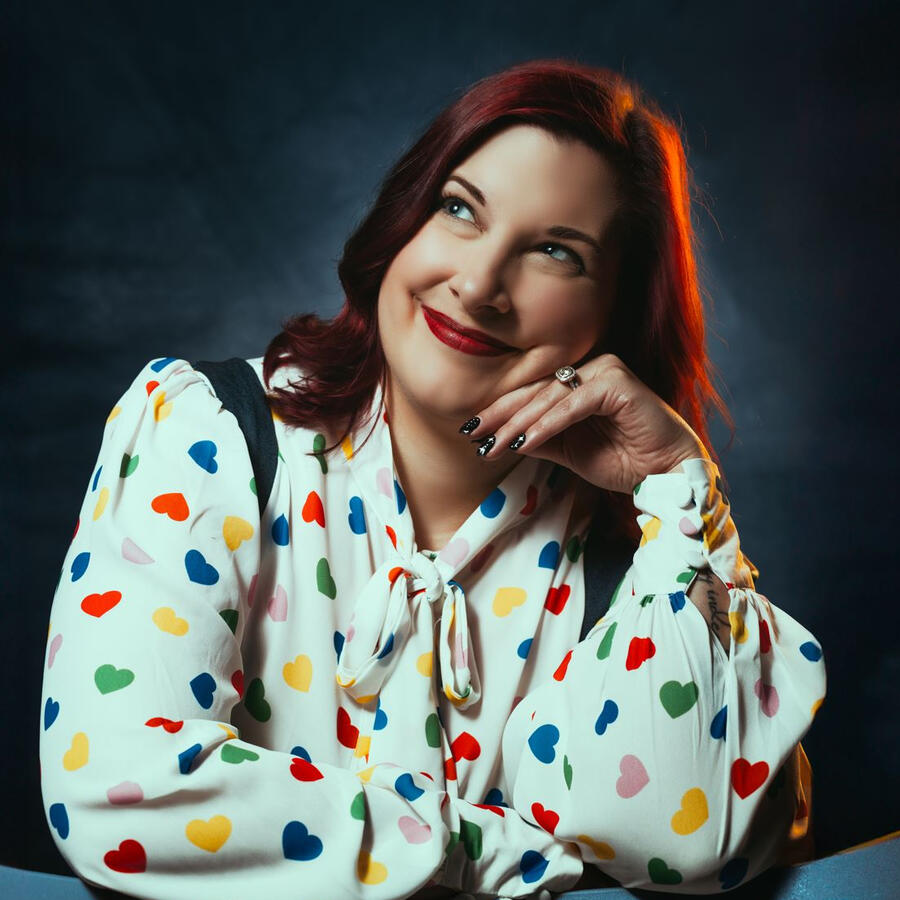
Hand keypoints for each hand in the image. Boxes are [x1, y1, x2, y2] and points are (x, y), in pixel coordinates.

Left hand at [461, 353, 710, 494]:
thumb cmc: (624, 461)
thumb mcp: (570, 452)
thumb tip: (501, 438)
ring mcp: (606, 371)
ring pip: (551, 398)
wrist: (665, 474)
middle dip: (501, 416)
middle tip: (472, 433)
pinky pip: (573, 405)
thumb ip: (539, 440)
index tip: (471, 431)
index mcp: (581, 381)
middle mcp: (592, 368)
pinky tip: (524, 442)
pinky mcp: (618, 382)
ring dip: (520, 423)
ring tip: (495, 444)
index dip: (501, 413)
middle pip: (536, 392)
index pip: (533, 395)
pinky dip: (547, 425)